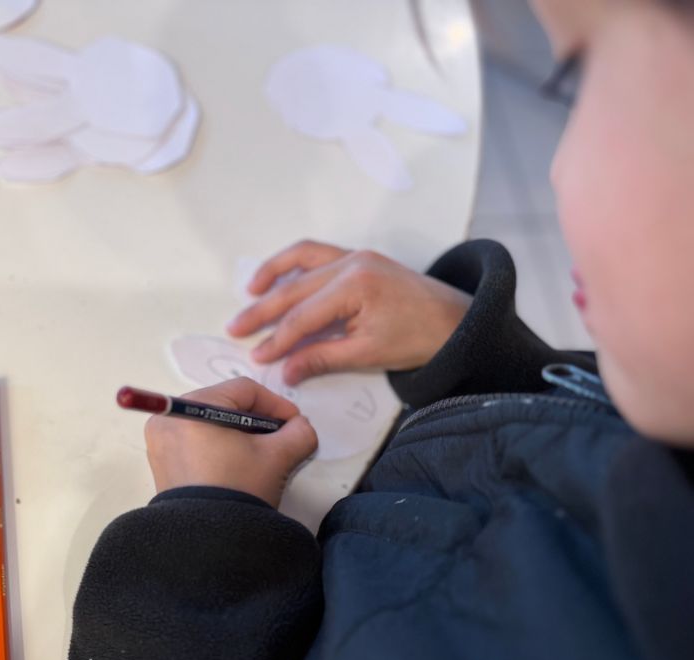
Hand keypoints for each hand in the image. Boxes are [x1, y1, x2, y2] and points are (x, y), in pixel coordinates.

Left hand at [144, 378, 317, 508]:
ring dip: (240, 434)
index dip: (276, 404)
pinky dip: (220, 447)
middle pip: (225, 405)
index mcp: (190, 409)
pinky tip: (240, 466)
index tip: (295, 423)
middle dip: (257, 421)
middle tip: (281, 439)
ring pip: (210, 424)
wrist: (209, 544)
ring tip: (263, 455)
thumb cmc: (239, 491)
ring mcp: (160, 443)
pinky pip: (196, 442)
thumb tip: (300, 427)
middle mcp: (167, 420)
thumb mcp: (277, 458)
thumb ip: (298, 433)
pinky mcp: (162, 464)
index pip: (243, 390)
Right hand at [227, 240, 471, 384]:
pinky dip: (294, 264)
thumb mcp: (368, 354)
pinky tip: (279, 278)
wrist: (458, 322)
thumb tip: (285, 371)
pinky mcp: (360, 257)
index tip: (257, 357)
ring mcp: (355, 255)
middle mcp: (351, 263)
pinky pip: (318, 254)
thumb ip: (323, 358)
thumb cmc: (419, 340)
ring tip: (250, 293)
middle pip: (295, 288)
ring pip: (302, 260)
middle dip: (263, 311)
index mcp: (355, 286)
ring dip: (273, 275)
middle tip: (235, 329)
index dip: (277, 340)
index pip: (303, 316)